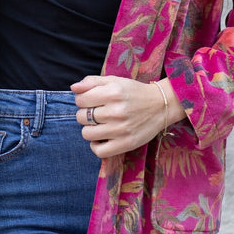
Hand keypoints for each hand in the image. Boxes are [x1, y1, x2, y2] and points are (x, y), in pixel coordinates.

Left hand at [71, 75, 185, 157]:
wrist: (161, 105)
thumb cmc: (134, 92)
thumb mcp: (115, 81)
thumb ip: (92, 82)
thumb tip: (73, 88)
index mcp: (112, 92)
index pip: (80, 100)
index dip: (82, 100)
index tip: (91, 101)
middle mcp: (115, 111)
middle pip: (81, 117)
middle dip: (85, 114)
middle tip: (97, 113)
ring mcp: (120, 129)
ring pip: (87, 134)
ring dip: (90, 129)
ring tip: (99, 125)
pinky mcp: (126, 144)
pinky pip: (99, 151)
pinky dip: (96, 146)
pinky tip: (102, 138)